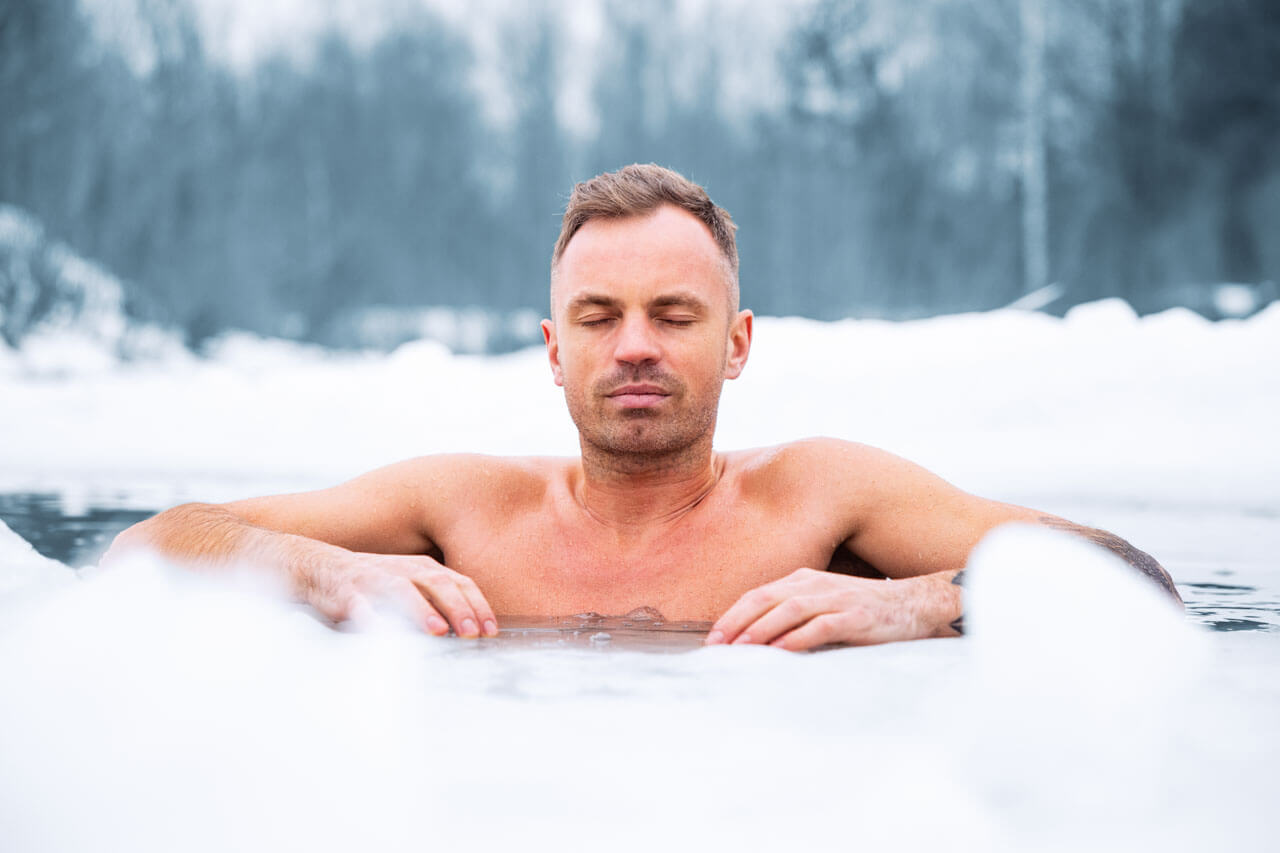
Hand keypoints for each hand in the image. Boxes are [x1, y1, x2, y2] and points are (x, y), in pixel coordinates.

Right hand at [298, 551, 498, 637]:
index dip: (478, 605)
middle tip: (472, 633)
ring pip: (403, 590)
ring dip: (421, 610)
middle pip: (438, 584)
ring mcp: (376, 578)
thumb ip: (438, 602)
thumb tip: (469, 630)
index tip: (490, 629)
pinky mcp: (349, 591)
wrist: (322, 568)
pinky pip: (361, 603)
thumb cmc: (375, 583)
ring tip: (436, 630)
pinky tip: (380, 629)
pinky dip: (372, 616)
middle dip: (458, 608)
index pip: (460, 583)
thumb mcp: (412, 586)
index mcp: (424, 568)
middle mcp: (404, 570)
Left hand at [705, 568, 959, 650]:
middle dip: (738, 623)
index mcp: (803, 580)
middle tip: (717, 646)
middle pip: (766, 599)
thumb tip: (757, 641)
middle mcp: (816, 585)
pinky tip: (783, 652)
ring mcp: (837, 599)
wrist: (914, 604)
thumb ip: (794, 615)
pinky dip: (800, 638)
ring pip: (790, 610)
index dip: (733, 615)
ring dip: (762, 630)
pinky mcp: (858, 617)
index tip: (713, 639)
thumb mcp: (824, 603)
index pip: (758, 595)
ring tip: (742, 649)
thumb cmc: (863, 608)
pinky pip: (823, 626)